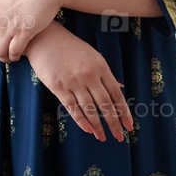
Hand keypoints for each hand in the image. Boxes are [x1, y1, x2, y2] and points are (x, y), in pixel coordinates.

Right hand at [24, 21, 133, 142]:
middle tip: (120, 137)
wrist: (46, 38)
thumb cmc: (71, 47)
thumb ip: (106, 74)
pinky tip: (89, 130)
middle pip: (105, 104)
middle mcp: (90, 76)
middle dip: (114, 123)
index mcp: (101, 67)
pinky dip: (82, 120)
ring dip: (98, 126)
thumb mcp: (93, 56)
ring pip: (90, 109)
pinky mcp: (59, 87)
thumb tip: (121, 87)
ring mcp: (74, 82)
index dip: (124, 111)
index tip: (129, 125)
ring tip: (103, 137)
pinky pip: (73, 108)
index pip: (116, 94)